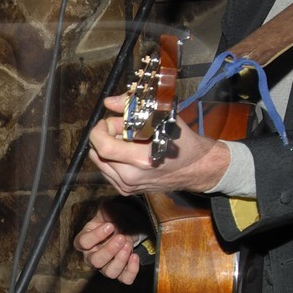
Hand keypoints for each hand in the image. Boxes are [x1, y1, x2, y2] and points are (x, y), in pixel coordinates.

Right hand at [73, 203, 143, 283]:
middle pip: (95, 261)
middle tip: (121, 238)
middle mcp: (92, 257)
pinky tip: (135, 257)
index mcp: (85, 241)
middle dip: (109, 250)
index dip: (96, 235)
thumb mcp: (107, 212)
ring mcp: (106, 267)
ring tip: (128, 245)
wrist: (125, 228)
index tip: (110, 226)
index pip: (83, 242)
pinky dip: (132, 270)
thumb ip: (106, 210)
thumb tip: (108, 208)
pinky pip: (125, 279)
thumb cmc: (111, 221)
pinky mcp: (120, 273)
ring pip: (110, 273)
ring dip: (120, 260)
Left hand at [87, 94, 230, 195]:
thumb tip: (109, 102)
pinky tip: (128, 153)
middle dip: (105, 136)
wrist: (195, 169)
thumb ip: (132, 108)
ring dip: (107, 147)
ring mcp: (127, 186)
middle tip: (122, 129)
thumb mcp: (162, 118)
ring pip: (99, 161)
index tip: (108, 121)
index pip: (103, 146)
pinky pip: (106, 170)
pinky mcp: (126, 190)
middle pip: (97, 152)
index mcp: (142, 160)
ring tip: (127, 141)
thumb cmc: (181, 142)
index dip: (100, 130)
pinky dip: (111, 158)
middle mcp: (131, 177)